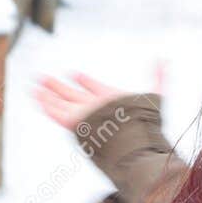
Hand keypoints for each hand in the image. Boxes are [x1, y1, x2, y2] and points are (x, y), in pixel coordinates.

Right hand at [32, 61, 165, 129]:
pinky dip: (47, 105)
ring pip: (62, 104)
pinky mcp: (75, 123)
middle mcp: (96, 110)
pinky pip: (57, 114)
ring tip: (37, 85)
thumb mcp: (154, 96)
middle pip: (74, 96)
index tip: (76, 74)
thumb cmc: (144, 122)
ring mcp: (85, 117)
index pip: (96, 90)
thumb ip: (159, 77)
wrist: (133, 142)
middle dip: (60, 88)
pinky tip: (37, 97)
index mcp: (111, 102)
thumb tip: (165, 60)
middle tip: (46, 78)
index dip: (86, 82)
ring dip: (49, 94)